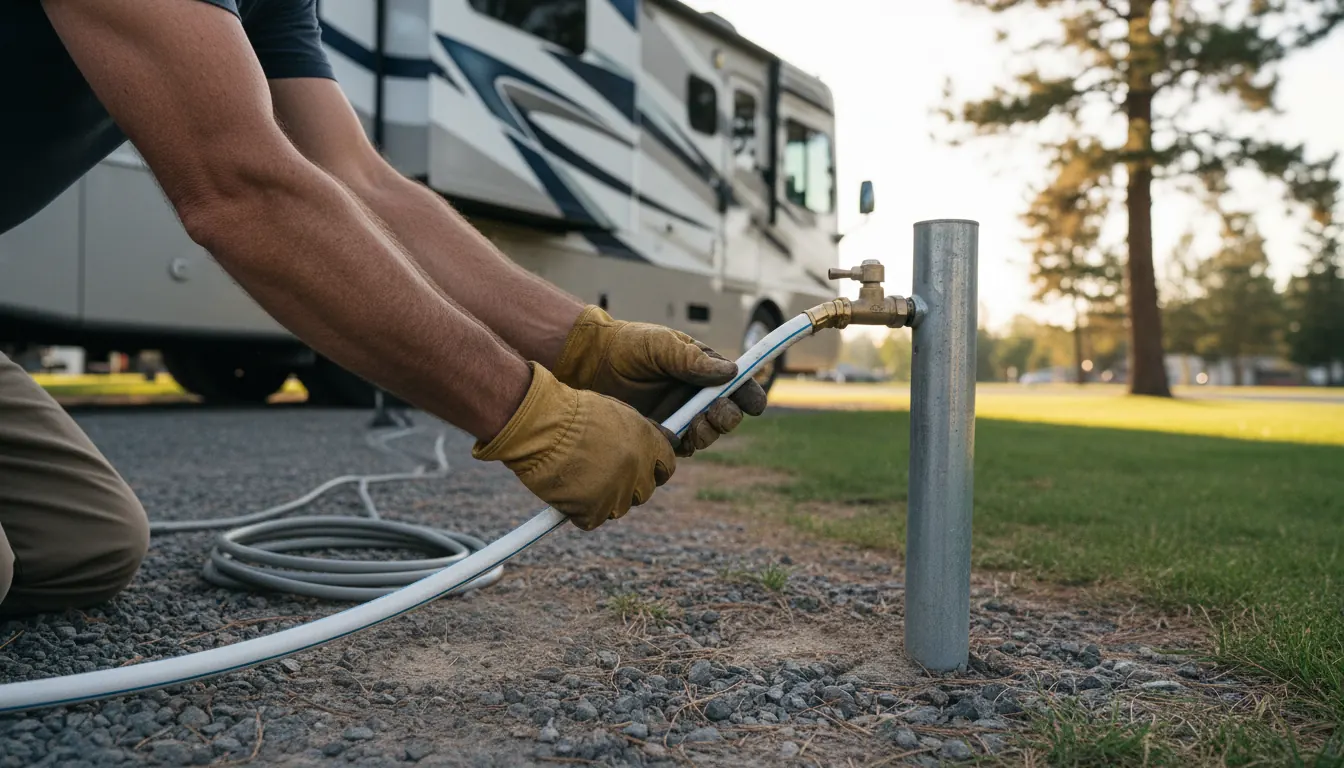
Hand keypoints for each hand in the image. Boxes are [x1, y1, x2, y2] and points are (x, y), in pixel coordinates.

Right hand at [472, 364, 677, 530]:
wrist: (540, 424)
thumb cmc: (569, 412)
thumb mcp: (614, 412)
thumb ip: (636, 433)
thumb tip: (650, 449)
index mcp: (647, 442)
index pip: (666, 468)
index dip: (652, 470)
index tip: (640, 470)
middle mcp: (638, 469)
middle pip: (644, 492)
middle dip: (626, 486)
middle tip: (601, 475)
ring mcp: (617, 491)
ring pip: (617, 508)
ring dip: (602, 499)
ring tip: (578, 478)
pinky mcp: (593, 510)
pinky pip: (591, 519)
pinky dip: (578, 511)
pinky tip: (565, 490)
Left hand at [551, 306, 767, 456]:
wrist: (587, 363)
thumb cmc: (625, 345)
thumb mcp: (660, 344)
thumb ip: (691, 359)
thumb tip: (730, 372)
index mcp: (701, 368)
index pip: (735, 384)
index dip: (749, 394)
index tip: (755, 404)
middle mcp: (694, 394)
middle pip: (726, 414)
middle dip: (728, 417)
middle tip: (716, 413)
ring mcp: (678, 415)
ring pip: (706, 434)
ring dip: (708, 433)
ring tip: (697, 425)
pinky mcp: (658, 433)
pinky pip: (680, 446)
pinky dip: (683, 444)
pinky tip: (676, 436)